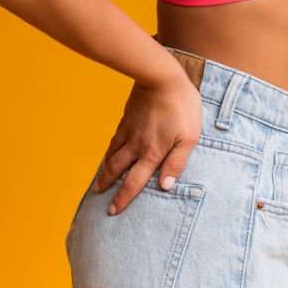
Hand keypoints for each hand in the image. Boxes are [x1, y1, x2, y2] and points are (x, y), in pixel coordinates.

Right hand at [93, 71, 201, 214]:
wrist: (162, 77)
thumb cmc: (182, 107)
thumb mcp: (189, 137)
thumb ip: (177, 163)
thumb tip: (165, 186)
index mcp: (153, 153)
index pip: (135, 182)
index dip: (123, 198)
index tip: (113, 210)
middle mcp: (137, 145)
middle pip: (117, 170)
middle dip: (107, 186)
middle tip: (98, 197)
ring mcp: (129, 131)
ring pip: (112, 155)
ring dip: (105, 170)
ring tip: (99, 181)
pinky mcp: (127, 118)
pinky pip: (114, 139)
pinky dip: (109, 150)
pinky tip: (109, 152)